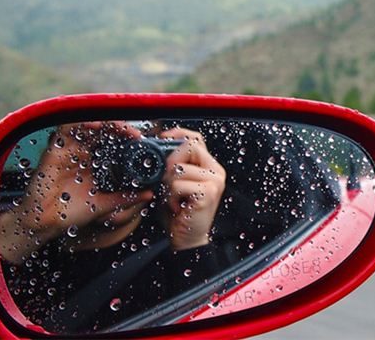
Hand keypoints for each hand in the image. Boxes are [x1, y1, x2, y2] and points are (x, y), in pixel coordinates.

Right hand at [0, 121, 152, 263]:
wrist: (45, 224)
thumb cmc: (71, 213)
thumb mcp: (105, 204)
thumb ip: (126, 197)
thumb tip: (149, 194)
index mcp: (95, 162)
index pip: (113, 142)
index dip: (127, 138)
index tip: (140, 141)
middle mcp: (83, 152)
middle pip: (103, 131)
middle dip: (120, 128)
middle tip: (134, 134)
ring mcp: (69, 149)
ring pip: (88, 125)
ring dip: (105, 123)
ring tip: (119, 127)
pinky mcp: (55, 149)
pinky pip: (66, 128)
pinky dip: (80, 123)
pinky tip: (94, 125)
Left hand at [160, 128, 225, 249]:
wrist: (187, 240)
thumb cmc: (179, 213)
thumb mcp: (174, 184)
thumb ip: (173, 165)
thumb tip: (158, 147)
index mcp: (210, 167)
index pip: (196, 139)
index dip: (178, 134)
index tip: (162, 138)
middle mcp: (216, 172)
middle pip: (188, 147)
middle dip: (169, 163)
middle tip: (166, 184)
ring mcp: (214, 181)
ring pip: (179, 168)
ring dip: (167, 186)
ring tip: (173, 199)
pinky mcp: (208, 193)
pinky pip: (178, 184)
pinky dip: (170, 197)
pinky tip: (177, 207)